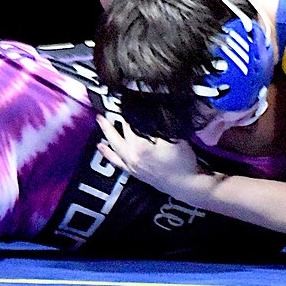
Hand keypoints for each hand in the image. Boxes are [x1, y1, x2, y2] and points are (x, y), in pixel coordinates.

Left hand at [96, 115, 221, 194]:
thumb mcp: (176, 139)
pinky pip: (116, 161)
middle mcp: (131, 155)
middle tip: (105, 108)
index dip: (127, 111)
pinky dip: (108, 153)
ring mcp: (131, 165)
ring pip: (114, 146)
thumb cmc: (182, 162)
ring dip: (107, 133)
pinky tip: (102, 147)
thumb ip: (160, 127)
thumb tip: (149, 114)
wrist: (185, 184)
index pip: (130, 124)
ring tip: (100, 121)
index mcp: (140, 146)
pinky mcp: (133, 172)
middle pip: (118, 134)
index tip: (123, 100)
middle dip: (112, 121)